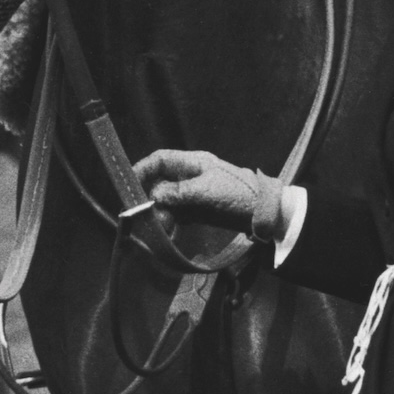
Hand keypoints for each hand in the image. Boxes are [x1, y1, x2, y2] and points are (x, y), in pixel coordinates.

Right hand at [133, 148, 285, 241]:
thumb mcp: (206, 190)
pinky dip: (171, 224)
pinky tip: (168, 234)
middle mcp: (190, 176)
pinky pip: (177, 216)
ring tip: (161, 229)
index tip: (129, 183)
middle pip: (160, 183)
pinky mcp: (198, 211)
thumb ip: (178, 193)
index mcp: (193, 162)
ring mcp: (194, 195)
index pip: (161, 159)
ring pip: (167, 202)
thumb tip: (155, 196)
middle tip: (146, 215)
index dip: (143, 169)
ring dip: (161, 214)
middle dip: (151, 199)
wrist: (264, 213)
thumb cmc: (237, 193)